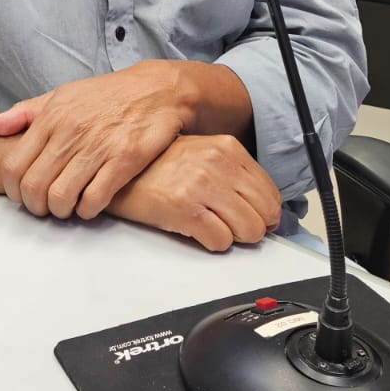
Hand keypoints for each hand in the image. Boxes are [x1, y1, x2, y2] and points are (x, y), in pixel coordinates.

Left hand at [0, 62, 192, 220]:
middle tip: (45, 208)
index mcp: (51, 117)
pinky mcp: (125, 159)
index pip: (13, 166)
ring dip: (61, 211)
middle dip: (36, 207)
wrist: (157, 89)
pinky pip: (95, 198)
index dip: (13, 191)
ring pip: (61, 196)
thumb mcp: (62, 95)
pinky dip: (88, 210)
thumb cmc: (107, 95)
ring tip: (67, 207)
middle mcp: (71, 131)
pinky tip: (90, 204)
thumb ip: (24, 113)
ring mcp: (98, 146)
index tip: (22, 197)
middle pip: (34, 186)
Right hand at [107, 135, 282, 251]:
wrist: (118, 172)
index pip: (271, 192)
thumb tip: (265, 207)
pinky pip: (221, 241)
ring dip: (235, 236)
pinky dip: (214, 243)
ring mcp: (201, 186)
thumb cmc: (159, 166)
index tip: (253, 217)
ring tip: (214, 226)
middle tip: (234, 226)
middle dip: (253, 226)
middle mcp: (218, 163)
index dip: (265, 212)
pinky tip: (198, 231)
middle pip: (265, 213)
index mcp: (227, 147)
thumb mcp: (204, 154)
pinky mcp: (184, 209)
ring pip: (249, 230)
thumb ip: (235, 173)